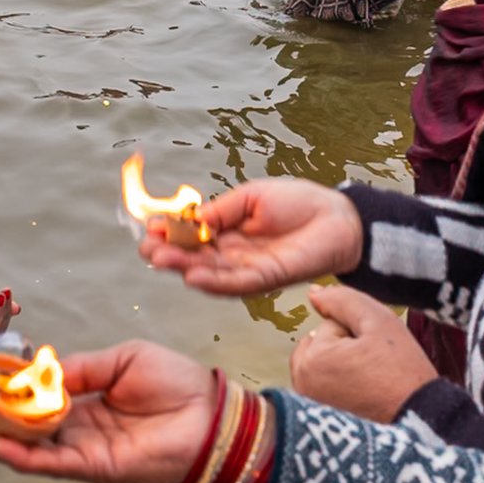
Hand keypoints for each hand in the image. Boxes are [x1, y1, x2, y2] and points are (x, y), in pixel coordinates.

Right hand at [0, 339, 215, 482]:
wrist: (211, 414)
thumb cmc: (175, 383)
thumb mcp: (122, 360)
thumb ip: (80, 368)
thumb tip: (39, 371)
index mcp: (85, 400)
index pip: (35, 394)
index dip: (5, 385)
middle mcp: (78, 427)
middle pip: (22, 425)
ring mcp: (83, 450)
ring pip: (28, 449)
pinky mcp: (94, 468)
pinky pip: (51, 464)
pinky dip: (22, 457)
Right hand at [142, 176, 361, 293]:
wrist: (336, 216)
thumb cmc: (296, 203)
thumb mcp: (251, 198)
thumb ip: (222, 211)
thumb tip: (192, 219)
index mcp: (225, 233)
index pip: (190, 236)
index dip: (170, 232)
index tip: (150, 225)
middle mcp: (231, 256)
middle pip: (193, 259)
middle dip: (168, 253)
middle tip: (147, 248)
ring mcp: (246, 270)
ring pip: (208, 274)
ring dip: (183, 268)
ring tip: (160, 259)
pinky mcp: (264, 280)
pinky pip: (235, 284)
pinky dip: (213, 282)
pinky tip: (192, 275)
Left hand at [288, 285, 436, 423]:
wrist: (417, 418)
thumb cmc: (402, 373)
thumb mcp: (378, 321)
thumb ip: (343, 299)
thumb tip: (314, 293)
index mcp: (311, 359)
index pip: (330, 323)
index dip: (357, 331)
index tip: (374, 352)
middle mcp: (301, 384)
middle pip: (320, 342)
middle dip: (344, 346)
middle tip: (372, 364)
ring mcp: (307, 403)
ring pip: (323, 361)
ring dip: (342, 363)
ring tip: (368, 379)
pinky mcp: (317, 416)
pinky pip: (325, 382)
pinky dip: (340, 383)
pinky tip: (362, 392)